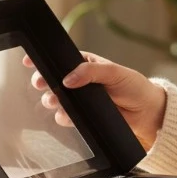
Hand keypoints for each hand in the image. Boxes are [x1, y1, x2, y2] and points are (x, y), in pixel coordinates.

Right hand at [23, 52, 166, 150]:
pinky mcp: (83, 116)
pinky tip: (66, 115)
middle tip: (41, 84)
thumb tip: (68, 78)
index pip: (62, 60)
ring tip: (55, 101)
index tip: (30, 61)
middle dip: (44, 82)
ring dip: (52, 100)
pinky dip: (63, 117)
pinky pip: (66, 117)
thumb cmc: (135, 86)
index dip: (45, 60)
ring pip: (57, 99)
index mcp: (87, 65)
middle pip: (54, 80)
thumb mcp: (115, 72)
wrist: (147, 112)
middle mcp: (81, 81)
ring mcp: (81, 99)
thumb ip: (92, 72)